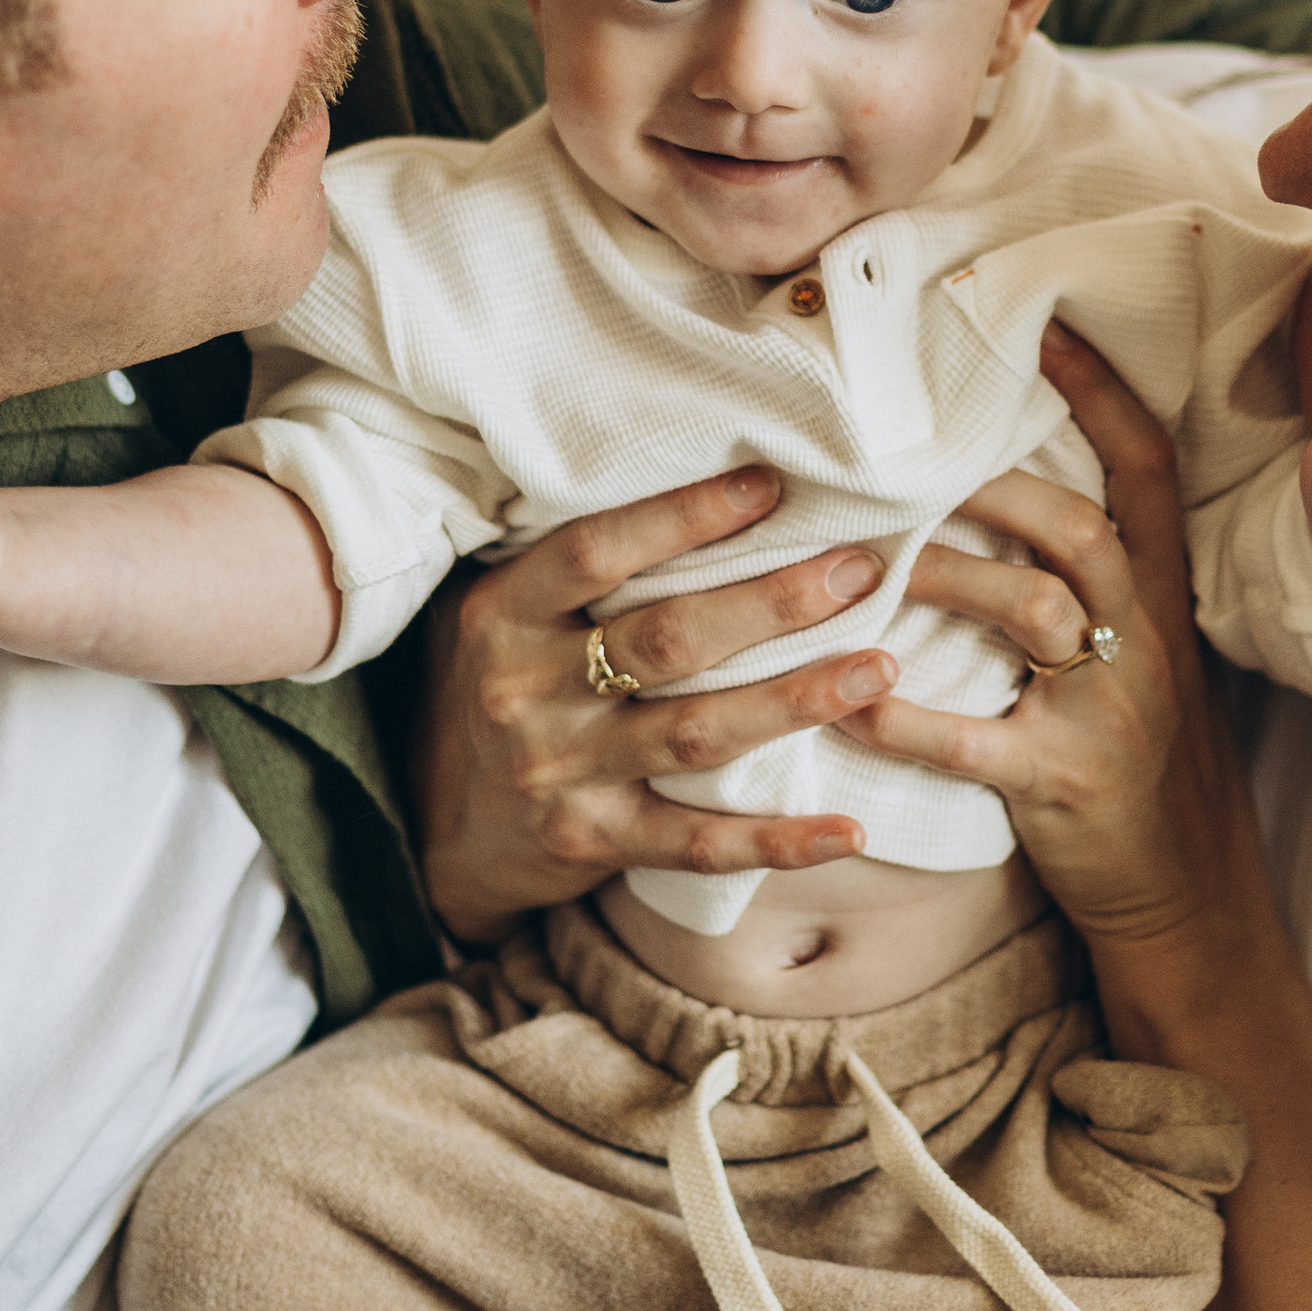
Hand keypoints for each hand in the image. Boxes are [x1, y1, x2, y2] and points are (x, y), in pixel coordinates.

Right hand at [410, 466, 909, 946]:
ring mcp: (559, 774)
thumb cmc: (485, 689)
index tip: (772, 486)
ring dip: (795, 702)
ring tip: (881, 667)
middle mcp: (524, 693)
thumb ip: (556, 560)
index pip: (596, 552)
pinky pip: (699, 846)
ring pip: (695, 734)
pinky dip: (778, 842)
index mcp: (501, 616)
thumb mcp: (488, 610)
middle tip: (860, 570)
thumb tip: (665, 464)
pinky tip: (849, 831)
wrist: (429, 829)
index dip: (685, 516)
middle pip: (666, 640)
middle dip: (771, 603)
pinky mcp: (592, 844)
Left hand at [841, 323, 1258, 954]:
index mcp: (1158, 597)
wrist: (1189, 899)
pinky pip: (975, 741)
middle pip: (1079, 525)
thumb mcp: (1140, 657)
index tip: (1044, 324)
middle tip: (903, 461)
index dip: (1101, 393)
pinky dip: (902, 719)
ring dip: (941, 576)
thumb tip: (987, 491)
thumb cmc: (1139, 763)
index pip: (1146, 470)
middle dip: (993, 485)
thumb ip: (1085, 582)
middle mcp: (1146, 639)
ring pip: (1032, 611)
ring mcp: (1112, 710)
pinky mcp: (1067, 783)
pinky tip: (841, 700)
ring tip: (861, 563)